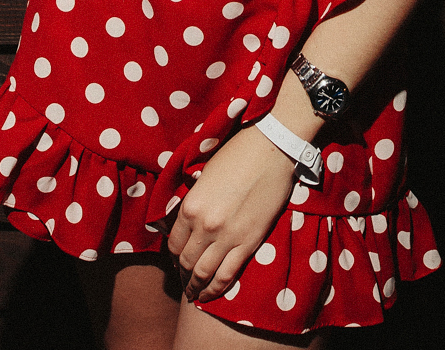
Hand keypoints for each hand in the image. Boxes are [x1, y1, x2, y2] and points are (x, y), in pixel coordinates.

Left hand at [165, 122, 299, 302]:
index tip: (177, 260)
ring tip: (194, 294)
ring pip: (204, 273)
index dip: (173, 255)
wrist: (271, 149)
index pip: (173, 242)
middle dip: (183, 274)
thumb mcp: (204, 175)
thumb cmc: (237, 154)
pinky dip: (216, 288)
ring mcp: (227, 236)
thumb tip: (188, 219)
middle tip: (184, 280)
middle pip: (186, 261)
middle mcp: (204, 225)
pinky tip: (209, 295)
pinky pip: (227, 274)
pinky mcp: (248, 242)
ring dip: (196, 287)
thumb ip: (194, 200)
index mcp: (190, 206)